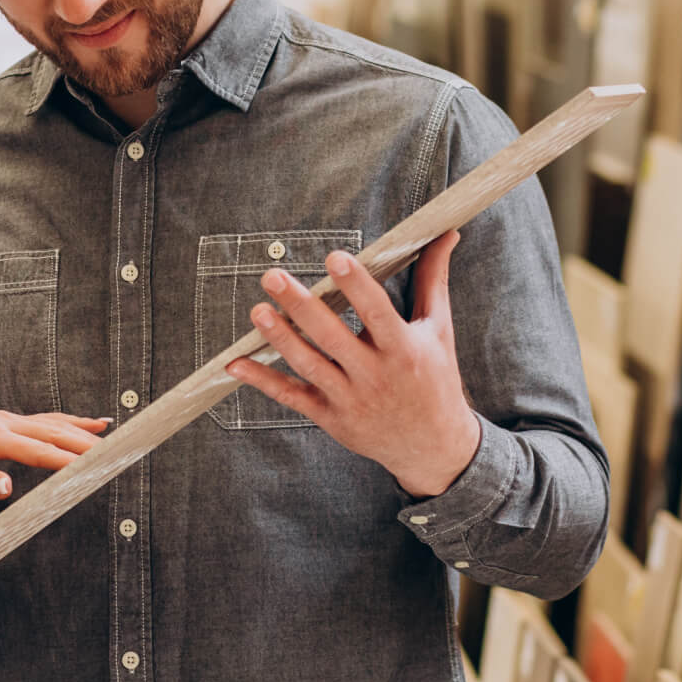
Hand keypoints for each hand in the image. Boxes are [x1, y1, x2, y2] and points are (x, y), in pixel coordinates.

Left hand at [0, 406, 108, 497]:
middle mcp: (5, 423)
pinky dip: (73, 422)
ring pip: (55, 424)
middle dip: (86, 445)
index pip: (35, 450)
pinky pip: (47, 420)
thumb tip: (10, 487)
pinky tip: (95, 424)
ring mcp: (9, 419)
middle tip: (117, 454)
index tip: (89, 467)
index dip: (64, 460)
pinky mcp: (10, 421)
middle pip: (53, 434)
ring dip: (85, 432)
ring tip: (116, 440)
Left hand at [226, 230, 481, 497]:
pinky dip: (262, 381)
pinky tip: (236, 363)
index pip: (377, 312)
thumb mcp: (439, 330)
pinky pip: (292, 397)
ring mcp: (350, 399)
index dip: (356, 286)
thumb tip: (445, 234)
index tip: (335, 258)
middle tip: (273, 277)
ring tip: (258, 310)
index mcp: (404, 350)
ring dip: (280, 338)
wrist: (433, 447)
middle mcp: (375, 375)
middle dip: (301, 306)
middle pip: (333, 337)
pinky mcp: (331, 418)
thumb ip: (433, 280)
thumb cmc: (435, 380)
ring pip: (309, 366)